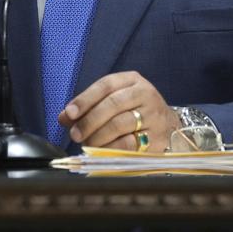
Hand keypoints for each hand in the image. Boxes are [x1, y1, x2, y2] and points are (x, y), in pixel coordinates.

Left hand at [57, 71, 179, 151]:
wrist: (168, 126)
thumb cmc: (134, 111)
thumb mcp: (113, 101)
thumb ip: (88, 107)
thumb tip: (64, 118)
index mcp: (132, 80)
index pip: (105, 85)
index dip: (85, 99)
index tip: (69, 113)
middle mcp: (145, 93)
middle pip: (112, 104)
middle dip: (90, 120)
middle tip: (75, 134)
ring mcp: (154, 115)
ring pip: (120, 124)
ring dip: (98, 136)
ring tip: (86, 144)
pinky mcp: (158, 137)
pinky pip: (130, 143)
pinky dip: (111, 148)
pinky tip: (101, 151)